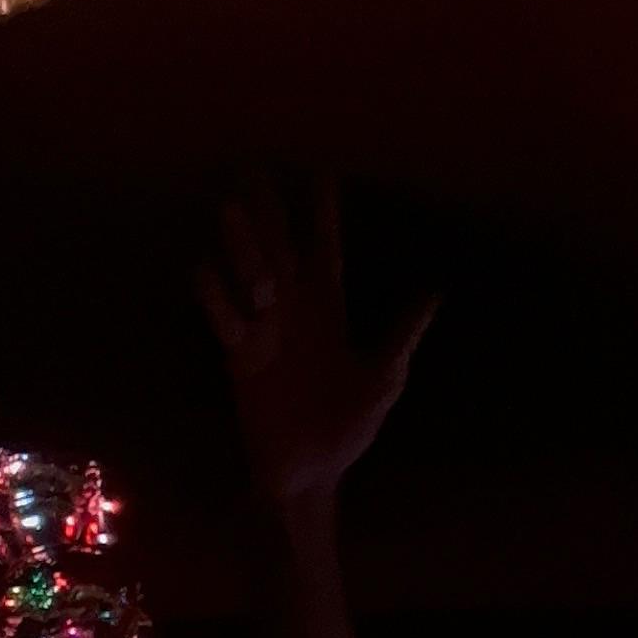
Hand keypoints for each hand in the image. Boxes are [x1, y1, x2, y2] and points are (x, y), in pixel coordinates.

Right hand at [201, 183, 432, 510]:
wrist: (312, 474)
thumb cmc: (349, 429)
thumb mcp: (385, 379)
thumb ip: (402, 335)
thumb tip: (434, 291)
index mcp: (329, 310)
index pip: (325, 248)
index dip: (322, 212)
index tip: (320, 169)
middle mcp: (293, 311)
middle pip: (278, 247)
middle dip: (267, 208)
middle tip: (251, 163)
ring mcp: (265, 331)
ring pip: (249, 274)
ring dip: (241, 242)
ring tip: (229, 204)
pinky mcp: (242, 357)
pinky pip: (226, 319)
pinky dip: (215, 294)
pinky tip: (203, 266)